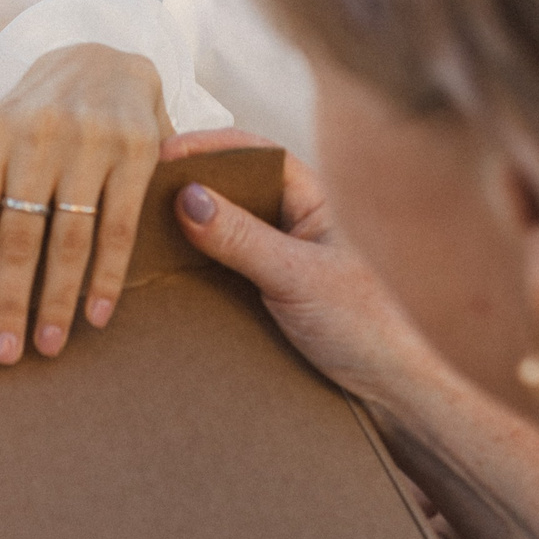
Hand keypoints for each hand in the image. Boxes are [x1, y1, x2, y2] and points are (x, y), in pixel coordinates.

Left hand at [0, 43, 168, 364]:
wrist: (105, 57)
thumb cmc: (38, 113)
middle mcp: (37, 133)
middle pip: (18, 237)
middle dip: (9, 304)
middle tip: (5, 354)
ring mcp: (90, 140)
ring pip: (69, 240)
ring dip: (57, 302)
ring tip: (48, 346)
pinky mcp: (137, 149)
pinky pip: (118, 229)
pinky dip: (106, 278)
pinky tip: (97, 314)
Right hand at [163, 127, 435, 405]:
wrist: (399, 391)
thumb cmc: (368, 326)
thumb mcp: (296, 277)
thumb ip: (241, 237)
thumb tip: (186, 196)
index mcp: (317, 197)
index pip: (253, 152)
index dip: (205, 147)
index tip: (159, 155)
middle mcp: (300, 218)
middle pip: (235, 184)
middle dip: (190, 181)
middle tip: (139, 187)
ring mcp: (286, 254)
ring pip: (229, 223)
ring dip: (191, 223)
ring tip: (143, 223)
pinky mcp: (276, 289)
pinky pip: (229, 260)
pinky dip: (199, 257)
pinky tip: (171, 264)